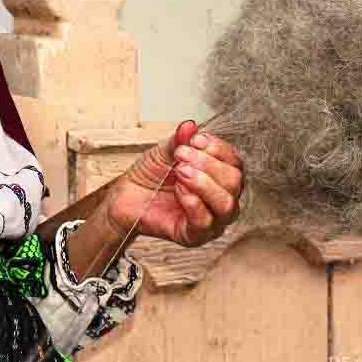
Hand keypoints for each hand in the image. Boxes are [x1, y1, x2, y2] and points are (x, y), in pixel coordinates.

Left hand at [103, 120, 244, 247]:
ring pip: (227, 204)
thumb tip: (190, 125)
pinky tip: (179, 191)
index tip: (196, 139)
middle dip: (208, 164)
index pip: (235, 162)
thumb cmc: (149, 175)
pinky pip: (205, 222)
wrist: (126, 196)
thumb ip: (179, 140)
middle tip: (182, 156)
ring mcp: (211, 220)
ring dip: (203, 183)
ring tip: (180, 172)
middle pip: (235, 181)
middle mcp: (220, 198)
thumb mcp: (164, 152)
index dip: (218, 148)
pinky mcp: (194, 236)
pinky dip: (193, 203)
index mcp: (219, 176)